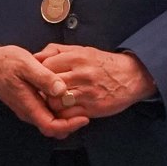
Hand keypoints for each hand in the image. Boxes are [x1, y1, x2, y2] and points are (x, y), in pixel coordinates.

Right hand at [0, 44, 88, 138]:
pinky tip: (66, 97)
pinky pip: (46, 113)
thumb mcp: (26, 64)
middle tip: (86, 110)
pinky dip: (58, 110)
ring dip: (65, 117)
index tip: (84, 117)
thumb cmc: (7, 62)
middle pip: (53, 128)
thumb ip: (44, 77)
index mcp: (28, 105)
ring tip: (80, 103)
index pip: (52, 126)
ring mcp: (28, 109)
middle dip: (71, 123)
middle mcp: (29, 112)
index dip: (70, 126)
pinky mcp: (28, 103)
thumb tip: (62, 90)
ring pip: (50, 121)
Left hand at [34, 44, 156, 119]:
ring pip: (56, 102)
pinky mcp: (92, 107)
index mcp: (77, 58)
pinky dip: (62, 115)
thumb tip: (36, 55)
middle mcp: (81, 74)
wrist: (131, 76)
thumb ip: (57, 50)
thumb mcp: (82, 50)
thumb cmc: (103, 63)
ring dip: (51, 104)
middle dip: (42, 91)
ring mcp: (87, 92)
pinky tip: (63, 111)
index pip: (46, 66)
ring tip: (52, 102)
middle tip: (41, 93)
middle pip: (49, 85)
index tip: (39, 78)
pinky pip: (69, 115)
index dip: (39, 73)